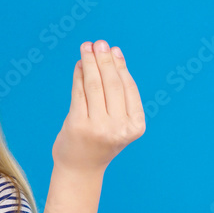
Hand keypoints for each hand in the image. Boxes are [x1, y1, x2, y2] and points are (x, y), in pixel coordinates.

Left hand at [52, 40, 145, 173]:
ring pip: (94, 86)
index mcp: (135, 126)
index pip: (128, 89)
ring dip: (89, 64)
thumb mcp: (117, 121)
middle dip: (104, 61)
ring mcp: (98, 127)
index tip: (113, 50)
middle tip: (99, 43)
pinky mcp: (78, 125)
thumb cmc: (99, 142)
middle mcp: (119, 127)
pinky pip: (78, 94)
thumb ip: (117, 94)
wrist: (80, 169)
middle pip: (111, 85)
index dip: (120, 67)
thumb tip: (113, 56)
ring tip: (87, 47)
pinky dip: (78, 77)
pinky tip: (78, 65)